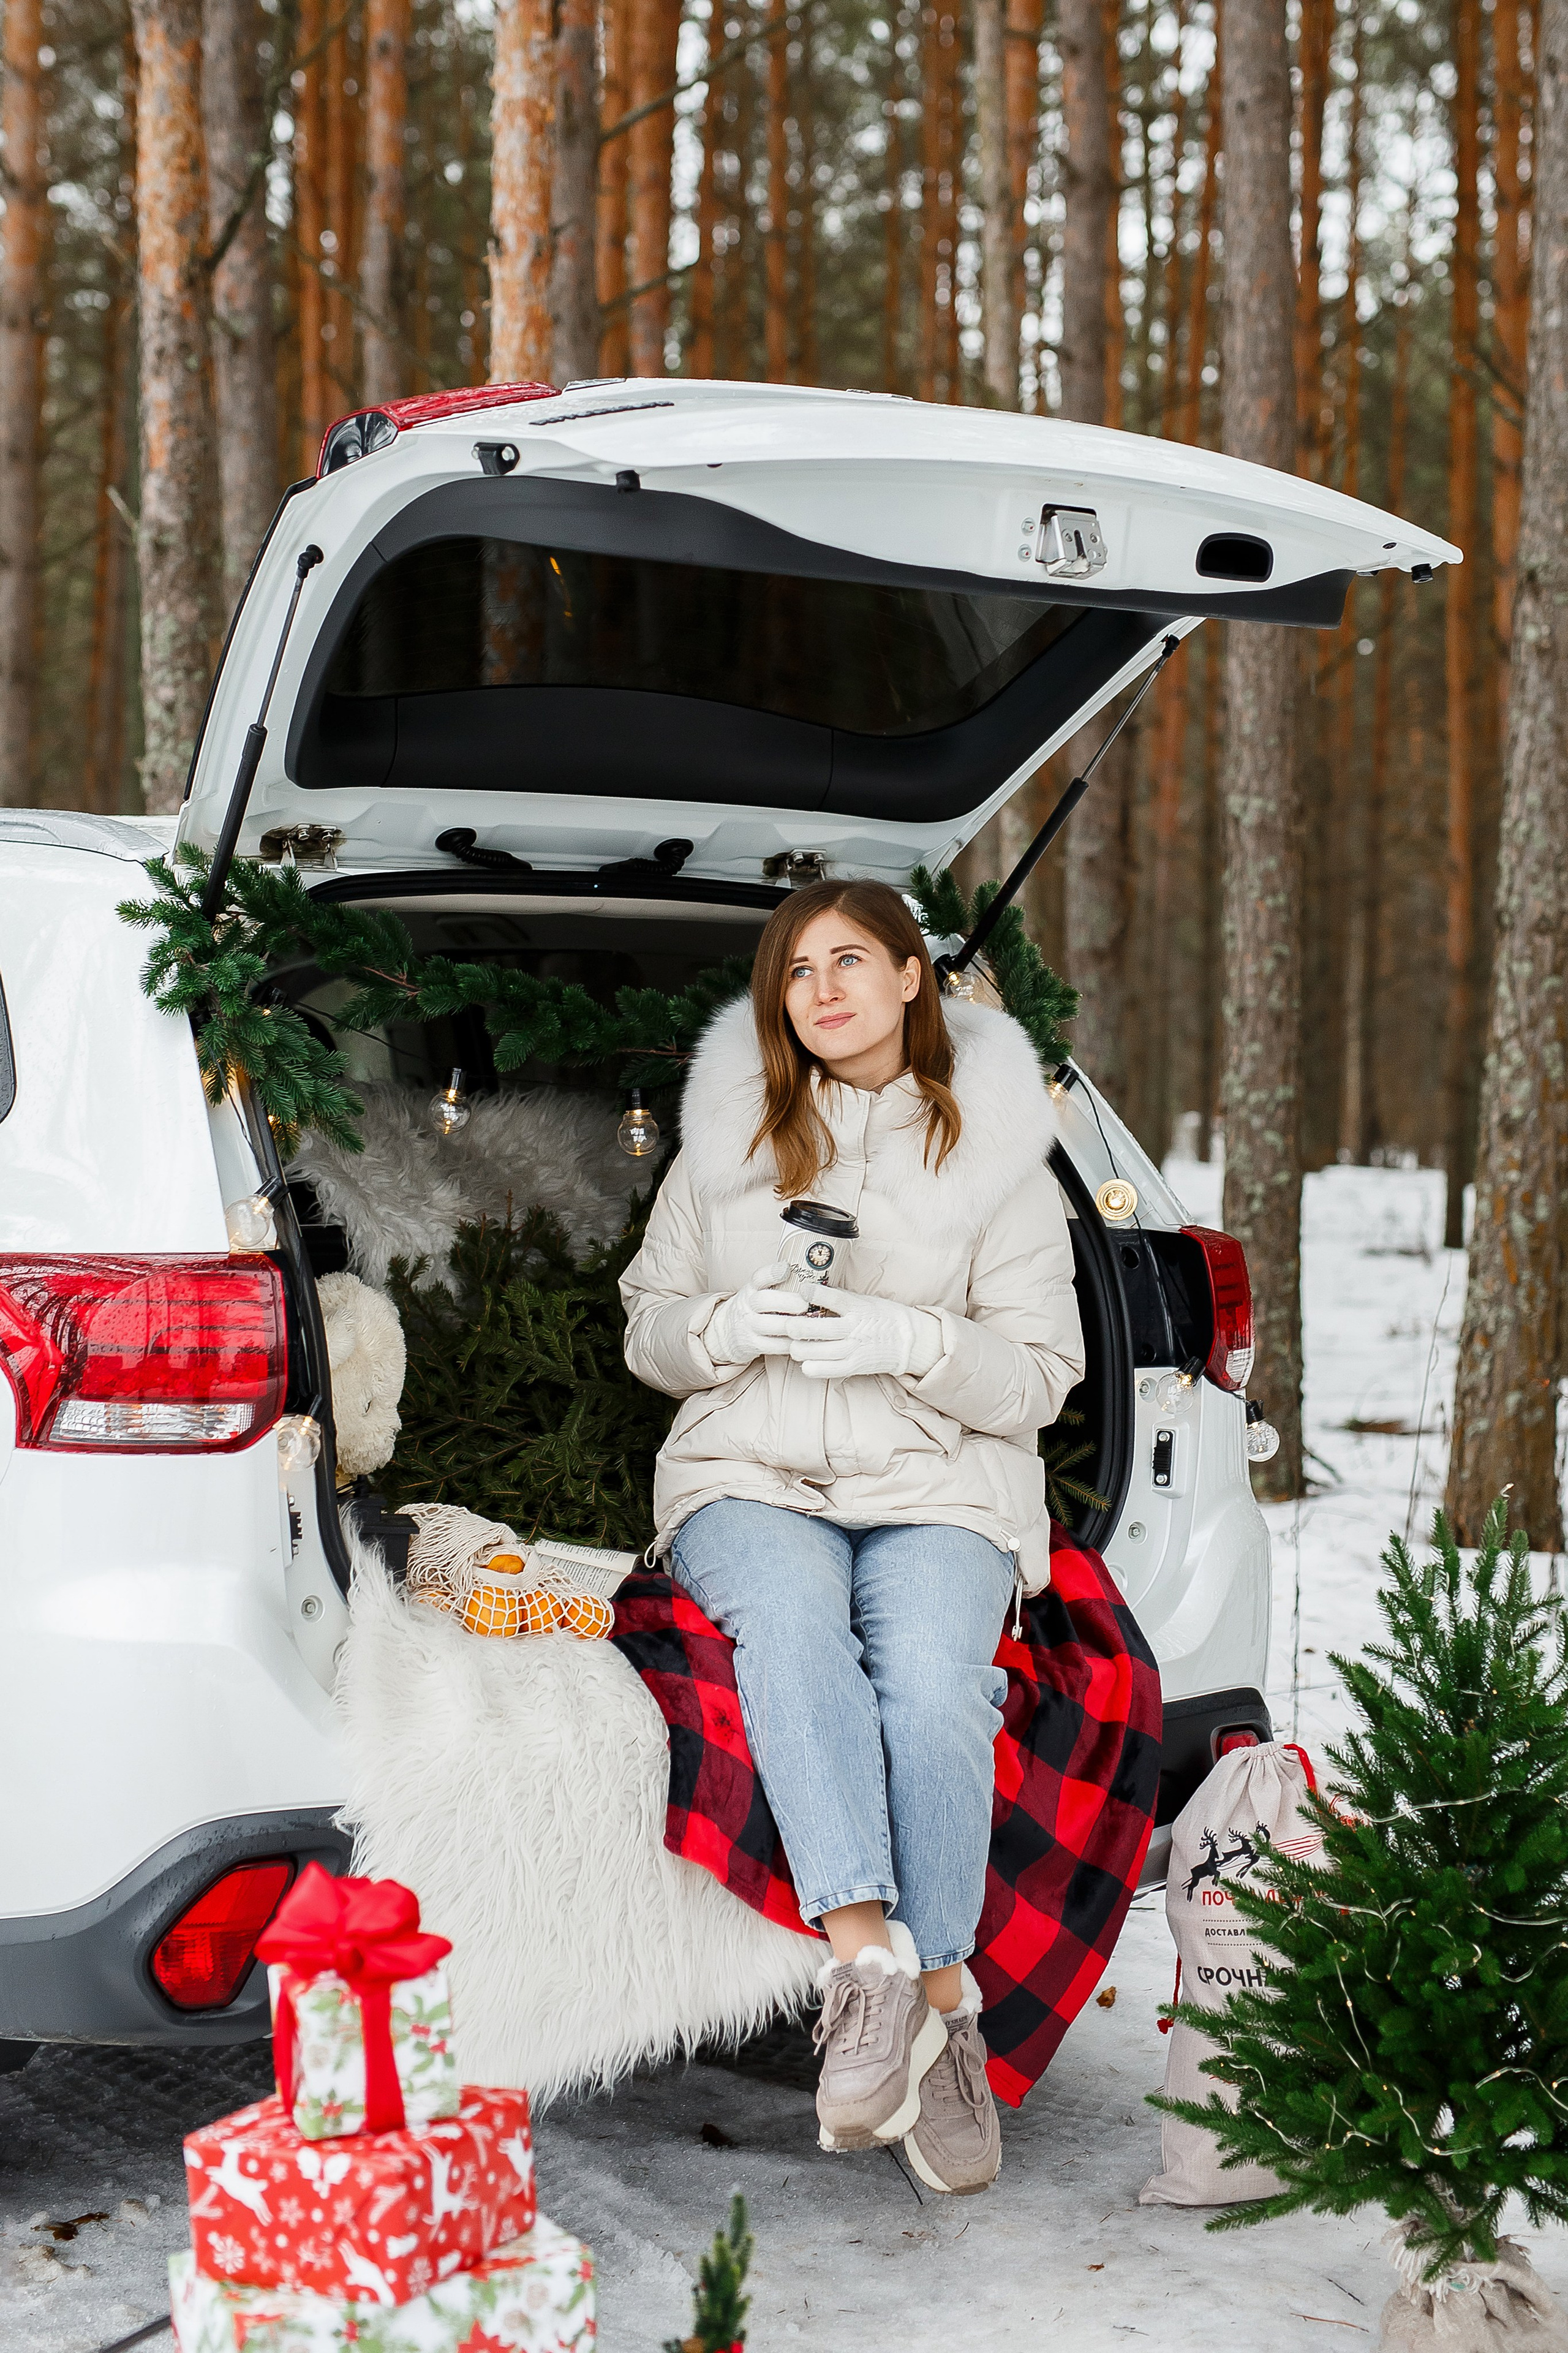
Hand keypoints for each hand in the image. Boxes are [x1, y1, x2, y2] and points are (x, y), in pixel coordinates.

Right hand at [704, 1269, 811, 1366]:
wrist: (727, 1333)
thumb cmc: (753, 1309)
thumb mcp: (757, 1292)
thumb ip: (777, 1285)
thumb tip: (811, 1275)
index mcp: (751, 1289)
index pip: (758, 1277)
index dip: (772, 1272)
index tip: (787, 1269)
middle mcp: (747, 1305)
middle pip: (764, 1301)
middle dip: (788, 1302)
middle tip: (806, 1304)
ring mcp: (748, 1326)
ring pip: (769, 1325)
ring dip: (792, 1325)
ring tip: (809, 1324)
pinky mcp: (753, 1345)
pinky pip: (774, 1345)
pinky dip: (790, 1343)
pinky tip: (803, 1339)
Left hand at [787, 1285, 943, 1380]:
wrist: (907, 1341)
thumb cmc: (882, 1316)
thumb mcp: (864, 1300)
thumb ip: (840, 1297)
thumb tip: (812, 1287)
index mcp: (858, 1308)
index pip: (836, 1298)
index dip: (817, 1294)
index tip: (802, 1289)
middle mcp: (855, 1328)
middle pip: (821, 1329)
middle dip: (798, 1327)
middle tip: (786, 1325)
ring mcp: (854, 1349)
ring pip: (819, 1351)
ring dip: (800, 1349)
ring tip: (793, 1345)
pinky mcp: (854, 1366)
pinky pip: (828, 1370)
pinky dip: (812, 1367)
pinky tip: (804, 1363)